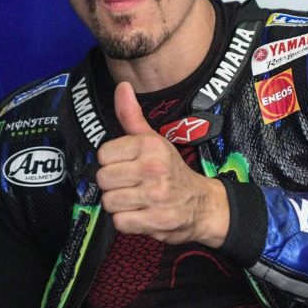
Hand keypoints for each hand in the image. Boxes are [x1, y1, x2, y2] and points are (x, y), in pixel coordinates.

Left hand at [96, 81, 228, 246]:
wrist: (203, 205)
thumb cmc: (172, 170)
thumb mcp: (154, 140)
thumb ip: (132, 115)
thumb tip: (122, 85)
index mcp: (150, 146)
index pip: (103, 154)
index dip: (113, 162)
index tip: (128, 165)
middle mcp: (153, 168)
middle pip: (103, 179)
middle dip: (114, 185)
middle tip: (132, 185)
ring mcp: (155, 196)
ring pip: (109, 201)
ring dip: (120, 205)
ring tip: (137, 199)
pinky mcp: (156, 221)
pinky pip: (120, 222)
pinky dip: (127, 222)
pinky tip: (141, 214)